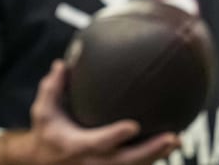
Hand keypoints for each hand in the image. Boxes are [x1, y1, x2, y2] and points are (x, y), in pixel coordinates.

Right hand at [0, 60, 179, 164]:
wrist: (44, 162)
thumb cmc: (47, 131)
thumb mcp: (42, 111)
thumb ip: (52, 88)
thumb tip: (61, 63)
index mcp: (77, 146)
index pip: (99, 142)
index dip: (115, 136)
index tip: (133, 125)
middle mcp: (93, 162)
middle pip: (127, 161)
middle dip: (150, 150)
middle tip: (171, 137)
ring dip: (156, 155)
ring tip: (175, 140)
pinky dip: (152, 158)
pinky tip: (168, 146)